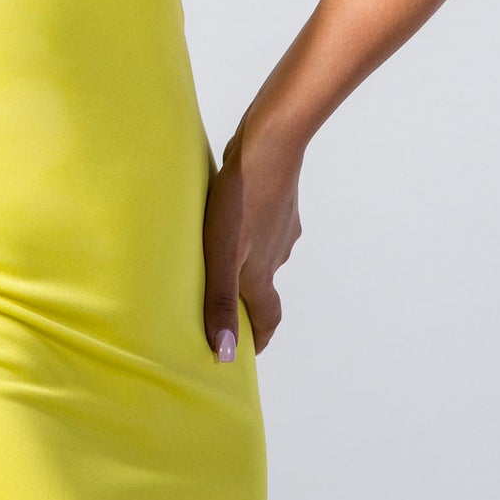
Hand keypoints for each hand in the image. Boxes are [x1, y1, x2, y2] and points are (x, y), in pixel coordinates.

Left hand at [202, 110, 304, 359]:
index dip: (259, 337)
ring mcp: (281, 227)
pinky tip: (231, 218)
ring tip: (217, 258)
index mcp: (261, 273)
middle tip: (222, 303)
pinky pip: (263, 228)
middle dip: (246, 300)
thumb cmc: (240, 200)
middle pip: (264, 287)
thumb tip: (226, 353)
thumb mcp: (221, 255)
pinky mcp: (278, 203)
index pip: (268, 317)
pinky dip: (249, 234)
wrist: (269, 146)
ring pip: (264, 255)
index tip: (250, 349)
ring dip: (246, 264)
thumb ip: (219, 301)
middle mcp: (277, 254)